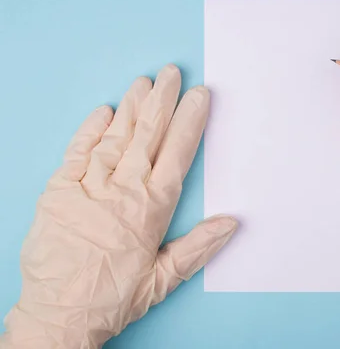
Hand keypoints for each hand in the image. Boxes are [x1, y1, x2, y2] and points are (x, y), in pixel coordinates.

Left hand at [0, 65, 236, 347]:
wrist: (56, 316)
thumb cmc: (112, 300)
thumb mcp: (162, 281)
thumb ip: (197, 247)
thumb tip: (231, 223)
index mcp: (150, 209)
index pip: (177, 154)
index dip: (190, 121)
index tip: (200, 96)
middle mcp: (121, 191)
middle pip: (147, 136)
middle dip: (162, 101)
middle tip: (172, 73)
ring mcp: (86, 188)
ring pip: (115, 137)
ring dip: (132, 107)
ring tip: (144, 83)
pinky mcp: (57, 191)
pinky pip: (76, 152)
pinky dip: (90, 130)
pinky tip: (104, 111)